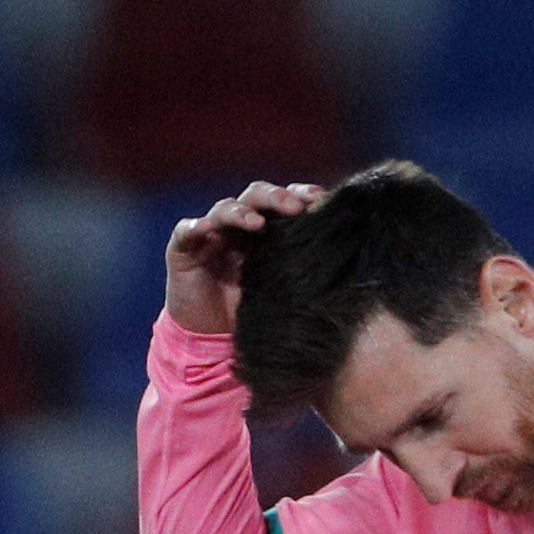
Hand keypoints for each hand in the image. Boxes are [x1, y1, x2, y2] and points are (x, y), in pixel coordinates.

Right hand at [164, 180, 322, 337]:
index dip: (302, 196)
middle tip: (295, 206)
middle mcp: (240, 225)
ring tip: (256, 223)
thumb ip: (305, 273)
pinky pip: (187, 231)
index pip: (285, 203)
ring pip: (225, 209)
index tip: (323, 200)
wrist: (211, 336)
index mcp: (268, 231)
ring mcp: (212, 233)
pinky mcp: (184, 247)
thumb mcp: (284, 292)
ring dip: (241, 212)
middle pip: (257, 197)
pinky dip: (196, 227)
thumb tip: (350, 265)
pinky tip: (206, 228)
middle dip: (276, 197)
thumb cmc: (252, 311)